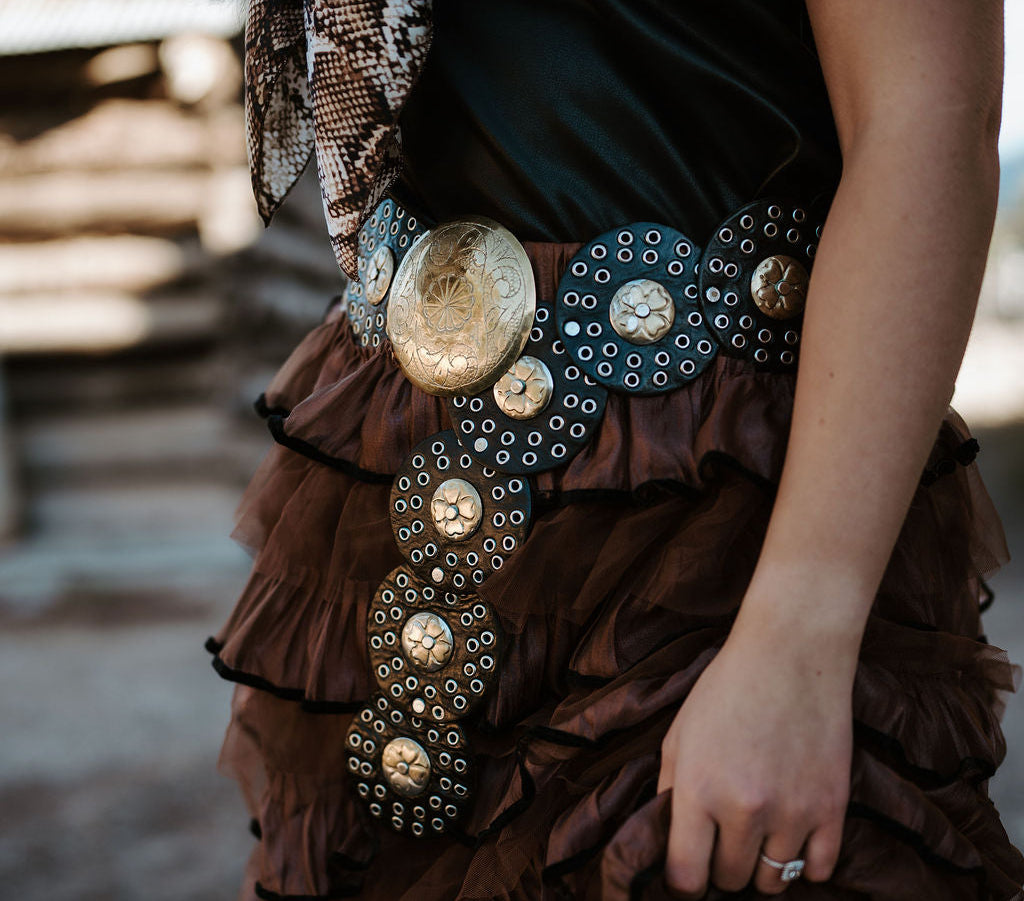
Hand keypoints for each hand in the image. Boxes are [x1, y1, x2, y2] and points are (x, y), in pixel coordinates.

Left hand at [657, 621, 853, 896]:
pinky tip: (791, 836)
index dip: (682, 881)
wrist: (791, 654)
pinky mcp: (832, 808)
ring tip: (756, 836)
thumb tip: (666, 840)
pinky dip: (805, 863)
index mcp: (697, 788)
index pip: (685, 876)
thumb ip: (668, 790)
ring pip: (774, 882)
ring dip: (761, 866)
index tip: (688, 870)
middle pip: (730, 880)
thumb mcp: (679, 734)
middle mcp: (743, 808)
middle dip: (722, 867)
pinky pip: (820, 870)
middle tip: (723, 840)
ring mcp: (792, 811)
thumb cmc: (726, 689)